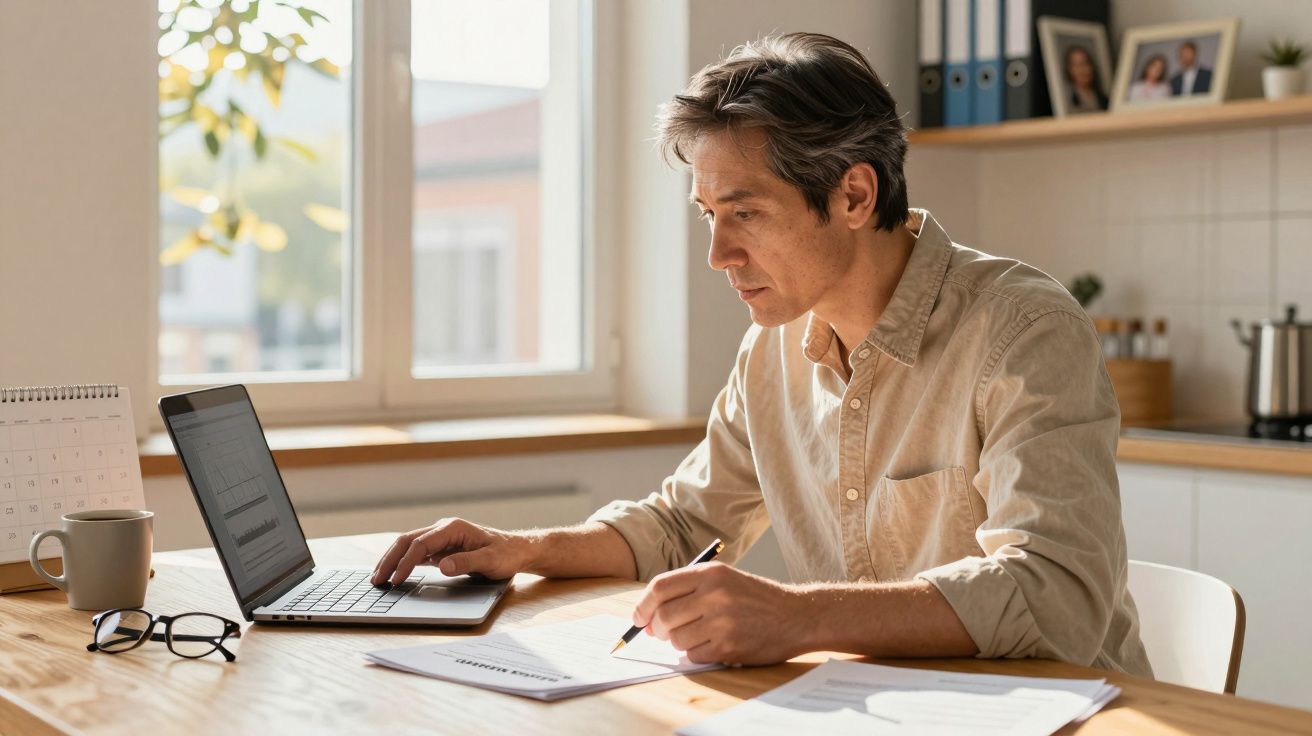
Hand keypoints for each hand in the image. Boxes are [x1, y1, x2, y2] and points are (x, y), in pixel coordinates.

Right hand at [371, 518, 528, 584]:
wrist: (516, 551)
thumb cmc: (505, 554)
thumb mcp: (490, 560)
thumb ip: (467, 562)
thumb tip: (442, 566)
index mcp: (453, 528)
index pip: (421, 543)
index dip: (406, 562)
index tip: (397, 580)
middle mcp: (443, 529)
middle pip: (408, 541)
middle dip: (390, 560)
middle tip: (376, 580)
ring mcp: (440, 538)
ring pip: (408, 546)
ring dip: (392, 560)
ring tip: (378, 578)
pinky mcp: (440, 548)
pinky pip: (416, 554)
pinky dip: (402, 563)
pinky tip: (393, 575)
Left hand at [631, 562, 809, 664]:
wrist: (797, 616)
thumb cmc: (756, 598)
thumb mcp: (725, 579)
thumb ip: (689, 590)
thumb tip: (649, 616)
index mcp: (711, 574)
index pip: (660, 587)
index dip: (642, 605)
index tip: (638, 617)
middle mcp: (715, 595)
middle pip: (663, 615)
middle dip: (656, 628)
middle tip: (661, 632)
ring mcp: (722, 622)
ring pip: (676, 638)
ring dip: (677, 642)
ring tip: (694, 636)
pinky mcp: (729, 647)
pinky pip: (694, 655)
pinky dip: (695, 654)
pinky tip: (710, 645)